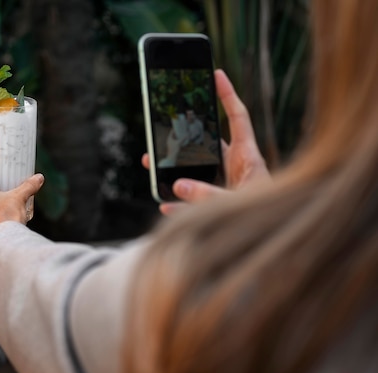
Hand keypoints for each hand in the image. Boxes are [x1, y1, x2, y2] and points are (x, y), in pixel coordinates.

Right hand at [142, 69, 269, 214]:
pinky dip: (179, 202)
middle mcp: (237, 167)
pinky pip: (194, 199)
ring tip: (152, 162)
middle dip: (184, 135)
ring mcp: (227, 184)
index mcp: (248, 158)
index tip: (217, 74)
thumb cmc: (266, 219)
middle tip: (166, 124)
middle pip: (207, 143)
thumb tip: (179, 185)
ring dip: (174, 168)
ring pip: (196, 170)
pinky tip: (165, 204)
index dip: (227, 95)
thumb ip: (207, 195)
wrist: (274, 244)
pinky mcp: (219, 203)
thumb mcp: (236, 204)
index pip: (238, 118)